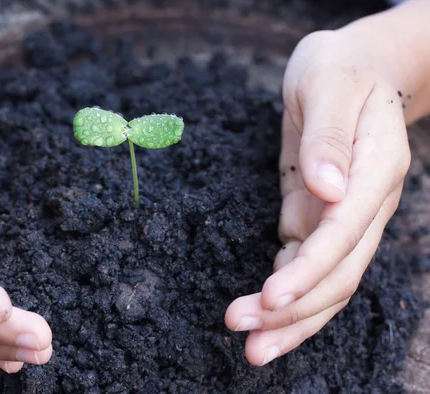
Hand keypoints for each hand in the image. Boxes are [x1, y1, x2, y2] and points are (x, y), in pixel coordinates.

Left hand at [225, 30, 409, 364]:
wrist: (350, 70)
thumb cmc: (340, 69)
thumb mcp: (328, 83)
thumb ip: (330, 135)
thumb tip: (326, 190)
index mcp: (376, 170)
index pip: (344, 234)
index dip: (310, 271)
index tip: (271, 298)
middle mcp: (365, 204)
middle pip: (338, 273)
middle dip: (295, 313)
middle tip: (246, 341)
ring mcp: (344, 216)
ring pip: (324, 281)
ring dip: (290, 318)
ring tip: (250, 346)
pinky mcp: (318, 217)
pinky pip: (305, 264)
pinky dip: (284, 293)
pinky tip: (260, 312)